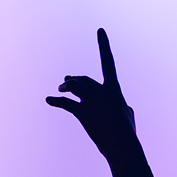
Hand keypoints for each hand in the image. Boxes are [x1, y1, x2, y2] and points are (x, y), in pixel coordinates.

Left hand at [46, 30, 141, 166]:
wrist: (122, 146)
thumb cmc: (127, 132)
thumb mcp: (127, 114)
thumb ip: (119, 104)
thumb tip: (119, 106)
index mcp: (114, 89)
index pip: (108, 62)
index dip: (104, 45)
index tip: (100, 30)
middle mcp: (102, 91)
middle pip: (84, 80)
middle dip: (74, 79)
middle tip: (66, 81)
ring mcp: (92, 102)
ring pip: (74, 86)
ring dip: (65, 85)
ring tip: (60, 88)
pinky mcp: (82, 113)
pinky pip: (66, 103)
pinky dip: (56, 100)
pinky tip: (49, 100)